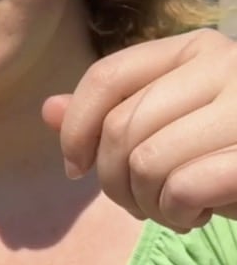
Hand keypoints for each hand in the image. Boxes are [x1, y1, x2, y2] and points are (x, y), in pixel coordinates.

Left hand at [42, 28, 236, 232]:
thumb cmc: (225, 154)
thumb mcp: (167, 129)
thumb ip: (111, 115)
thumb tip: (46, 110)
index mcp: (194, 48)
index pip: (106, 77)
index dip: (75, 130)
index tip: (75, 168)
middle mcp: (226, 64)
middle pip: (121, 128)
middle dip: (113, 181)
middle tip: (137, 203)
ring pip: (147, 161)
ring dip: (147, 204)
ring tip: (171, 210)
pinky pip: (183, 188)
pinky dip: (177, 215)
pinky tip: (196, 216)